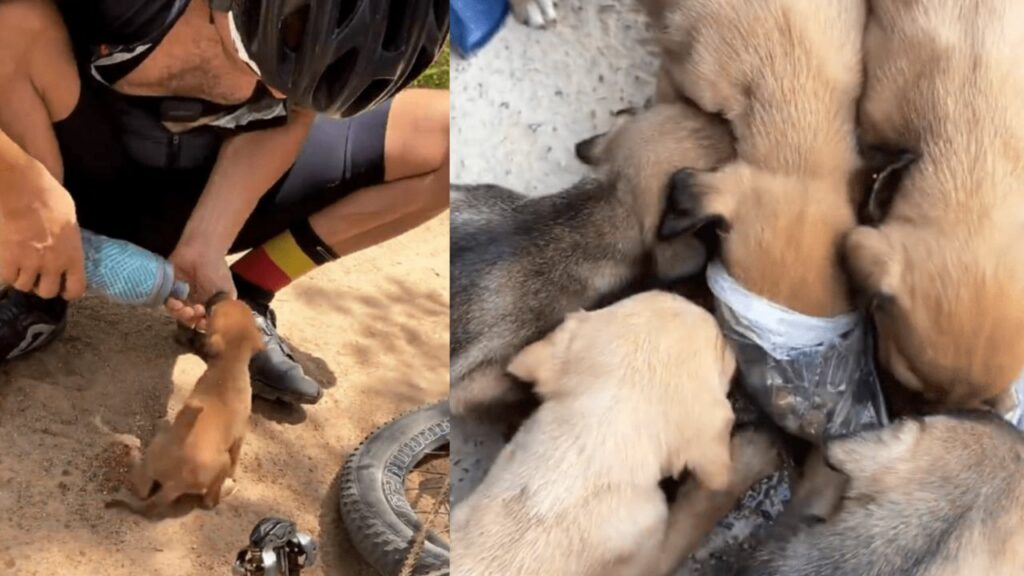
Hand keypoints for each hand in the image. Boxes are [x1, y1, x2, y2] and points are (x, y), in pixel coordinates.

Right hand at [0, 161, 85, 299]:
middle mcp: (52, 265)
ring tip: (21, 266)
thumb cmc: (49, 198)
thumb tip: (66, 246)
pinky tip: (8, 262)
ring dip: (23, 278)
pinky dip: (7, 272)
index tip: (63, 289)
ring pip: (24, 286)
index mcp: (73, 255)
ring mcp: (29, 264)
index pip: (76, 289)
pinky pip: (7, 277)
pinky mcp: (7, 261)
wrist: (21, 191)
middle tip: (37, 275)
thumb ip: (68, 241)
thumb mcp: (69, 221)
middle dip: (42, 285)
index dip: (69, 291)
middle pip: (47, 292)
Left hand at [166, 242, 235, 330]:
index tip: (204, 321)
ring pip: (177, 313)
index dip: (203, 324)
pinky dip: (170, 305)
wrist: (202, 251)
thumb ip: (223, 309)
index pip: (203, 321)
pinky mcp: (167, 289)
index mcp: (208, 303)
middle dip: (191, 319)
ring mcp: (180, 296)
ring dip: (180, 314)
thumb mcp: (227, 293)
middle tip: (195, 311)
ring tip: (186, 308)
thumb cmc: (217, 270)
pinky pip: (165, 302)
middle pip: (189, 319)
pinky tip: (176, 302)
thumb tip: (215, 323)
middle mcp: (194, 301)